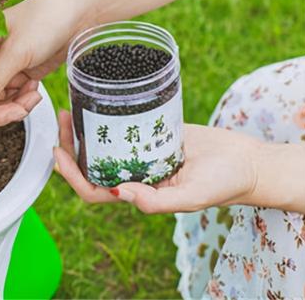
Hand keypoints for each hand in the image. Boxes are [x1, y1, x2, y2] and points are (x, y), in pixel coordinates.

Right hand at [0, 0, 83, 126]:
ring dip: (12, 107)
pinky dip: (22, 101)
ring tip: (31, 95)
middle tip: (16, 111)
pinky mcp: (17, 75)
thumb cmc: (46, 19)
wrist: (78, 13)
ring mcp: (0, 68)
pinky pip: (10, 100)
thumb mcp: (16, 52)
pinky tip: (34, 89)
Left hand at [53, 110, 261, 212]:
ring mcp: (141, 154)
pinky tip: (98, 103)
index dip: (72, 176)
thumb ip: (157, 201)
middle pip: (91, 165)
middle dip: (71, 146)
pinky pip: (122, 129)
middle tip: (63, 119)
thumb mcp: (191, 197)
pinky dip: (107, 120)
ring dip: (84, 131)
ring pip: (103, 146)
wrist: (246, 161)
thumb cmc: (223, 184)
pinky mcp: (152, 135)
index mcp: (138, 194)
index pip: (93, 190)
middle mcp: (135, 175)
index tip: (58, 153)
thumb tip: (120, 194)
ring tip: (72, 109)